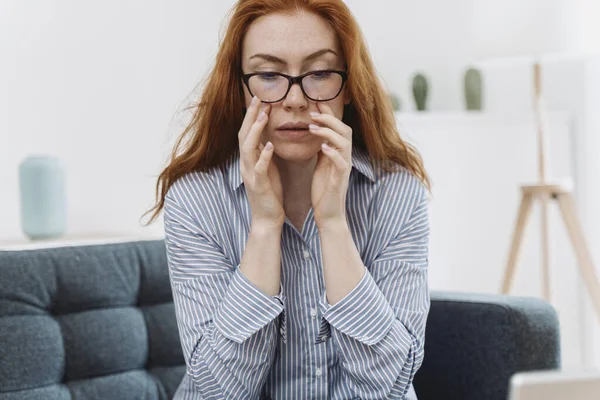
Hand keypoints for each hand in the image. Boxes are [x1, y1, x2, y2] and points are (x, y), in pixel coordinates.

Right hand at [239, 96, 283, 227]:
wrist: (267, 219)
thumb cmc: (270, 194)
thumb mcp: (268, 169)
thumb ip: (265, 154)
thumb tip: (269, 137)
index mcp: (249, 160)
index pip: (247, 133)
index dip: (253, 116)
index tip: (261, 100)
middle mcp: (246, 164)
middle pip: (244, 135)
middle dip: (251, 116)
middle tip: (259, 99)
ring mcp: (250, 174)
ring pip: (248, 148)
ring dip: (255, 131)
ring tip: (264, 116)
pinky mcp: (258, 185)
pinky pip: (259, 168)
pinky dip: (263, 156)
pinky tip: (270, 146)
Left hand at [308, 102, 352, 229]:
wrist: (328, 213)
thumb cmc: (323, 189)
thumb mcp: (321, 163)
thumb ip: (322, 147)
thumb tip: (317, 131)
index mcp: (339, 152)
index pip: (337, 127)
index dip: (328, 114)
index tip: (315, 102)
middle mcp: (344, 157)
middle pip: (344, 130)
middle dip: (329, 118)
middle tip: (312, 113)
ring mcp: (344, 168)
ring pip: (344, 142)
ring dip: (328, 132)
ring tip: (312, 127)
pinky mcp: (340, 180)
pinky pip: (341, 162)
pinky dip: (332, 153)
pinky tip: (322, 148)